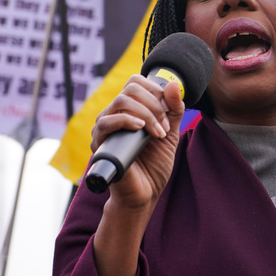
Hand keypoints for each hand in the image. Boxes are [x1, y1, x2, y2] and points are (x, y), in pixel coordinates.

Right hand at [90, 75, 184, 208]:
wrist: (145, 193)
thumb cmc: (154, 165)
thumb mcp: (170, 133)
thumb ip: (174, 110)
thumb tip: (175, 84)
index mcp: (129, 110)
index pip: (136, 83)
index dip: (156, 91)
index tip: (169, 111)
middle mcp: (114, 115)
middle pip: (131, 89)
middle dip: (155, 105)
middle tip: (165, 127)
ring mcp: (105, 128)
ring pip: (121, 102)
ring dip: (147, 114)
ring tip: (158, 133)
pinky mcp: (99, 143)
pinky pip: (106, 122)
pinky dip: (126, 121)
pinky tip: (140, 129)